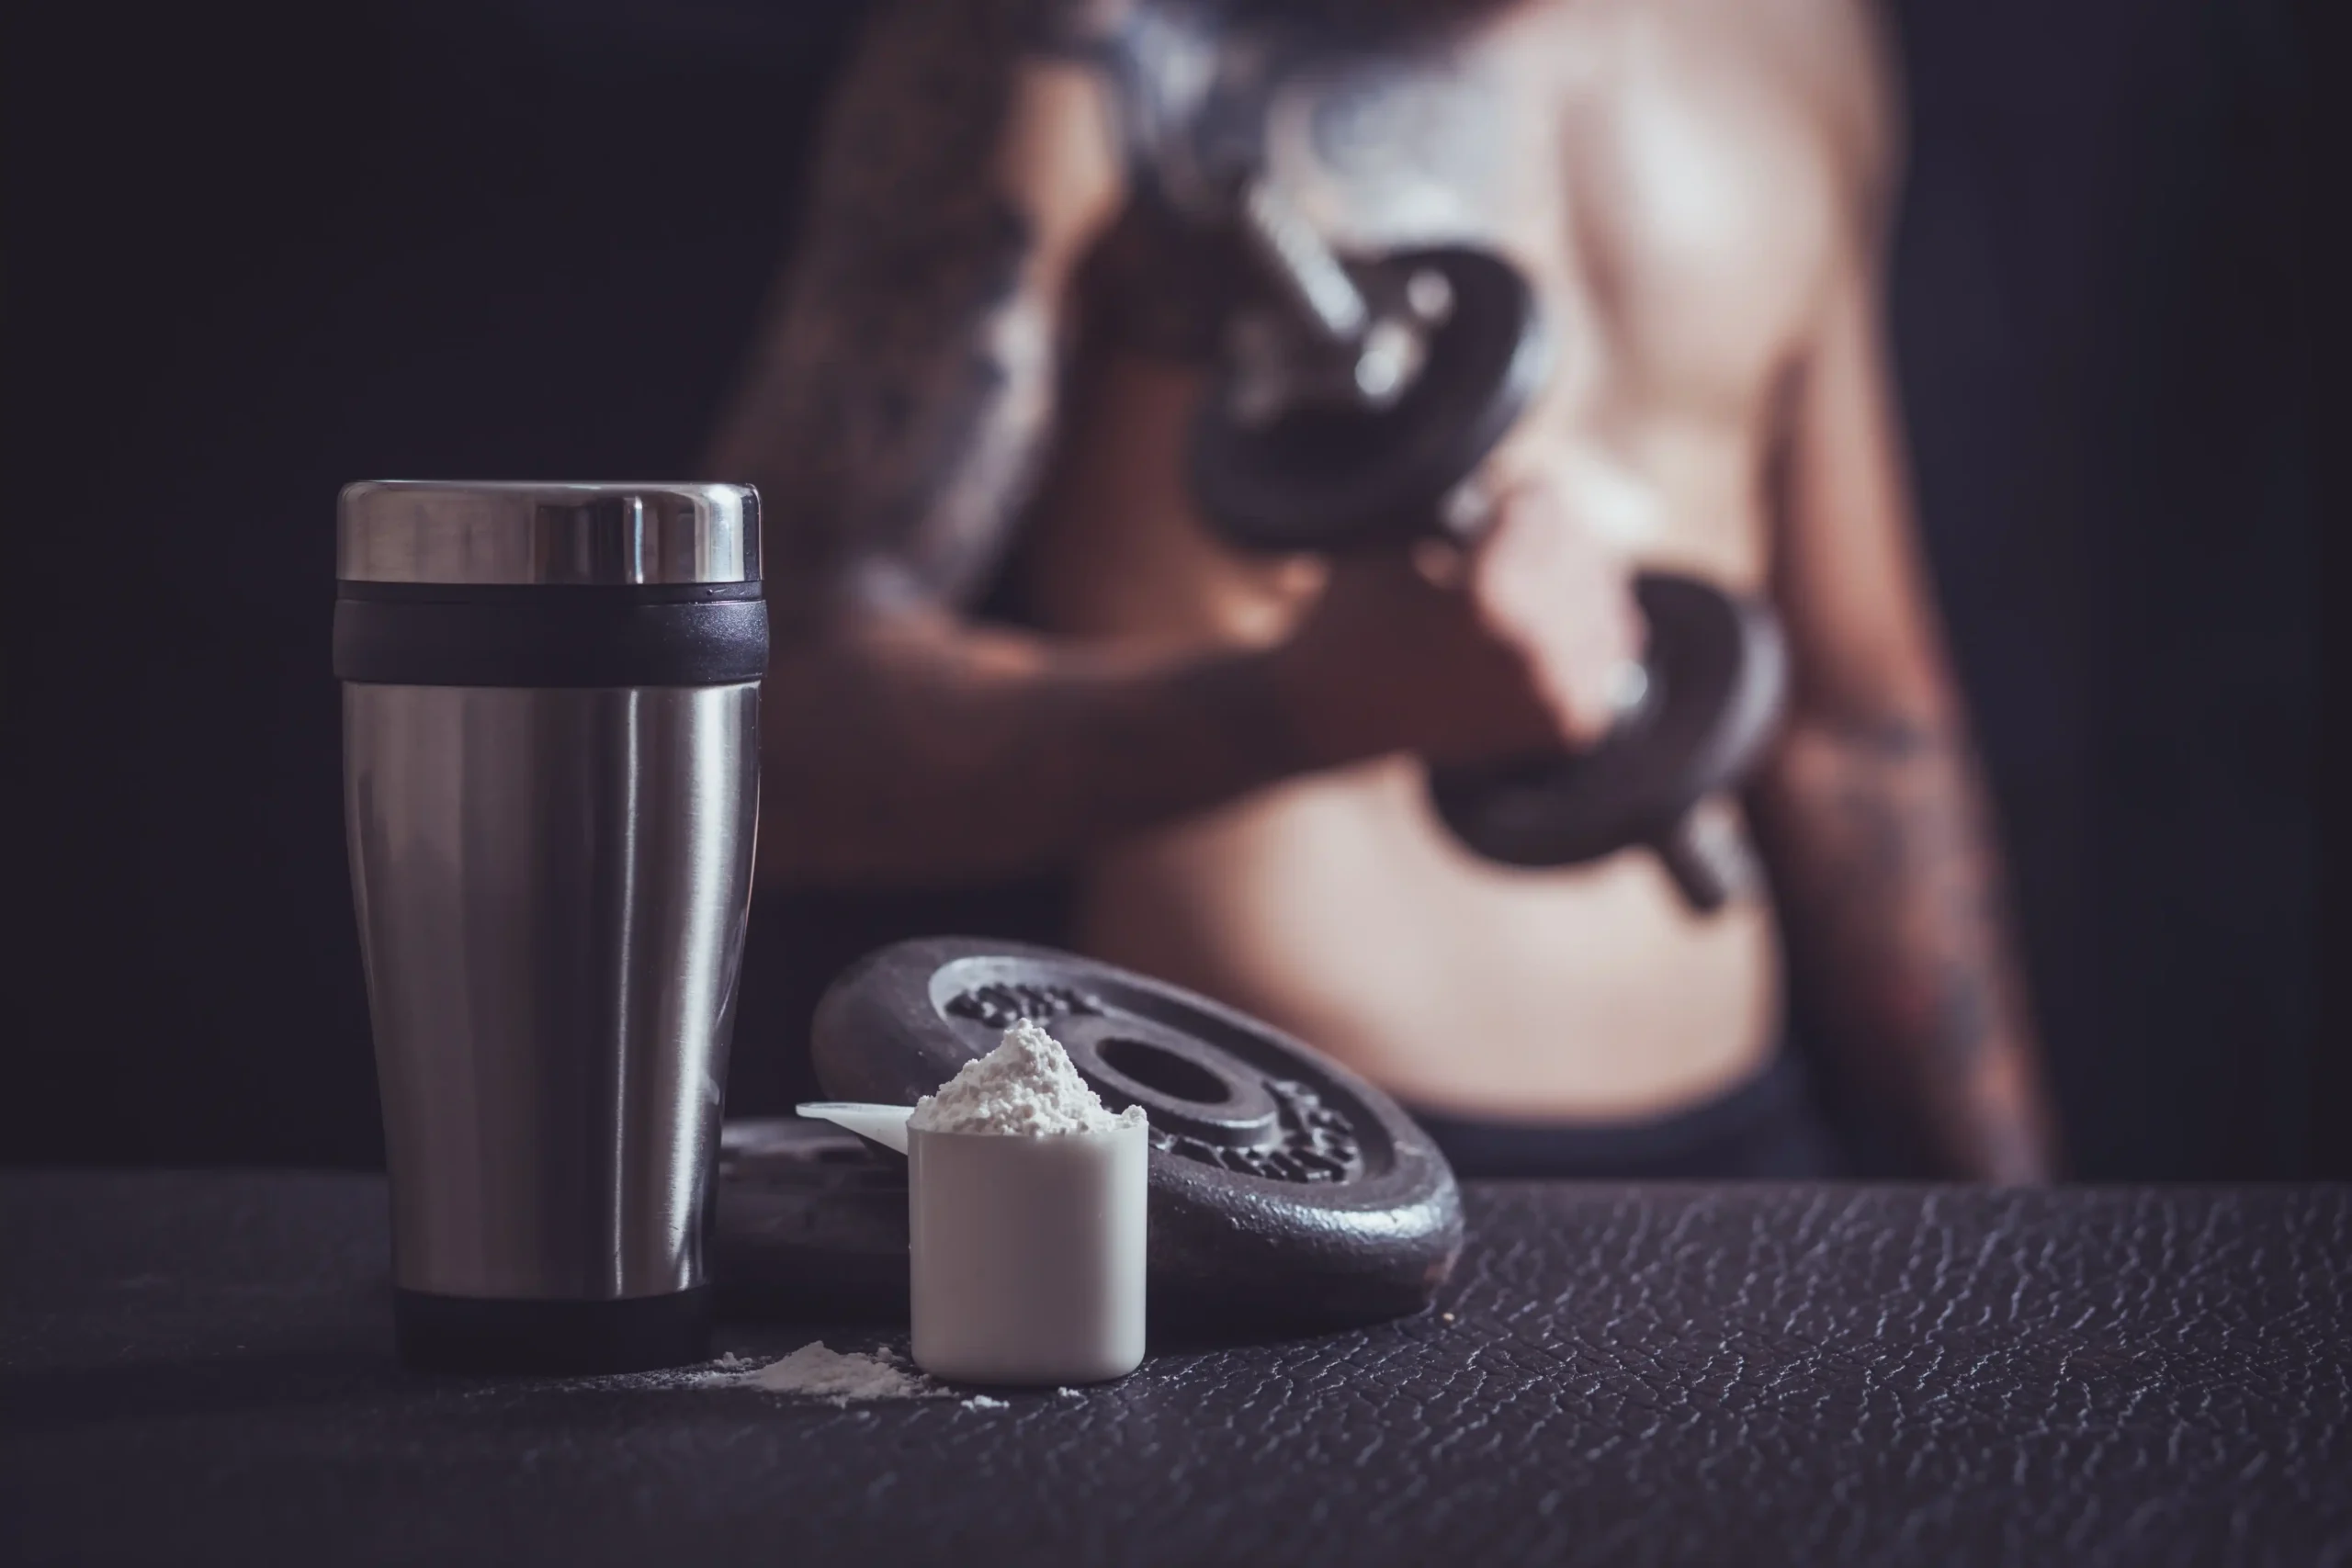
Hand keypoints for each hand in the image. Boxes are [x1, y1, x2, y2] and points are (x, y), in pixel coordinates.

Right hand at [1271, 482, 1645, 767]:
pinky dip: (1580, 632)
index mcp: (1486, 601)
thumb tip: (1520, 479)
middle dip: (1543, 536)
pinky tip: (1536, 628)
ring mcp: (1554, 697)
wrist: (1336, 710)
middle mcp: (1530, 654)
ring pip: (1607, 597)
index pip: (1546, 505)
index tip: (1489, 502)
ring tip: (1518, 585)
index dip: (1513, 495)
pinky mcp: (1567, 725)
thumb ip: (1463, 495)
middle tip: (1502, 544)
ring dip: (1567, 581)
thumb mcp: (1394, 531)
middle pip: (1583, 548)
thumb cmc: (1355, 612)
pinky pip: (1612, 647)